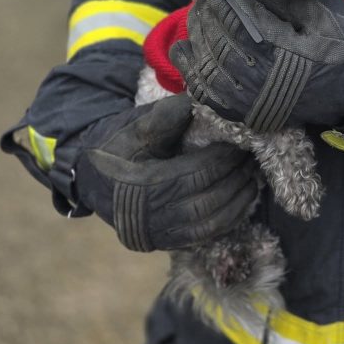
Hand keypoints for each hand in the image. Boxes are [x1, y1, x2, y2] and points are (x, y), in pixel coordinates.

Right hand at [74, 94, 258, 251]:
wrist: (89, 176)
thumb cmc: (115, 145)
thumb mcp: (135, 125)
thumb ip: (168, 116)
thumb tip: (203, 102)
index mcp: (140, 184)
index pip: (195, 174)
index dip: (222, 160)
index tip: (240, 144)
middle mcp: (148, 215)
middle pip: (205, 202)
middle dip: (234, 181)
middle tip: (253, 160)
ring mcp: (155, 233)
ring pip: (206, 226)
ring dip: (236, 204)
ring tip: (253, 180)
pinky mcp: (162, 242)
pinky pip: (201, 238)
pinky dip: (226, 221)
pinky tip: (241, 203)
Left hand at [169, 0, 343, 130]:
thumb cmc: (342, 44)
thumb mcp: (317, 12)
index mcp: (277, 47)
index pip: (233, 10)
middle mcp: (258, 76)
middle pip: (217, 32)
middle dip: (207, 4)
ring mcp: (248, 99)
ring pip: (207, 59)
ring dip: (198, 30)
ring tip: (200, 9)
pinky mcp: (244, 112)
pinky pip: (205, 91)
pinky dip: (191, 68)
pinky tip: (187, 47)